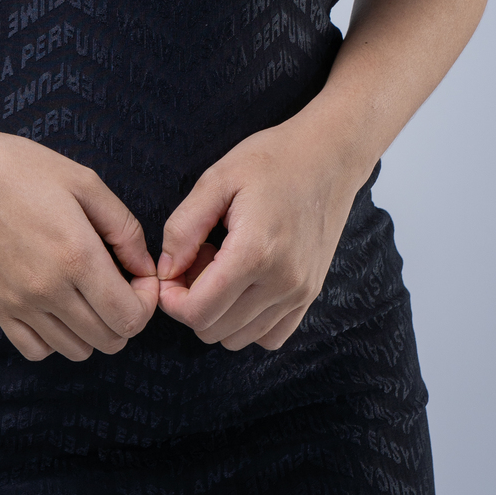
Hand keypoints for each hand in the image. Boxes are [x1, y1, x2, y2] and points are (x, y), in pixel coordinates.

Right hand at [0, 124, 158, 361]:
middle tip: (116, 282)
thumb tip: (144, 267)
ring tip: (86, 292)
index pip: (131, 317)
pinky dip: (55, 338)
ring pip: (77, 350)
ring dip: (93, 329)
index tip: (139, 276)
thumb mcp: (84, 182)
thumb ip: (124, 227)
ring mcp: (20, 305)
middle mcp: (49, 290)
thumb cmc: (21, 169)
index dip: (147, 301)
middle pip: (110, 340)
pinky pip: (37, 351)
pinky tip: (56, 306)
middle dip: (126, 315)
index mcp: (77, 256)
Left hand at [156, 122, 363, 351]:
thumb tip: (165, 271)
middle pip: (214, 329)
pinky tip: (244, 285)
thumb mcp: (217, 180)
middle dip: (192, 301)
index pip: (198, 312)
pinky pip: (270, 336)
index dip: (171, 300)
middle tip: (200, 258)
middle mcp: (281, 282)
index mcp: (254, 252)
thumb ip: (184, 227)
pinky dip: (248, 322)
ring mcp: (300, 293)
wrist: (329, 156)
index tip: (170, 271)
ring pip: (239, 338)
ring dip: (219, 311)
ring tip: (224, 266)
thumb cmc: (272, 159)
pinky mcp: (311, 294)